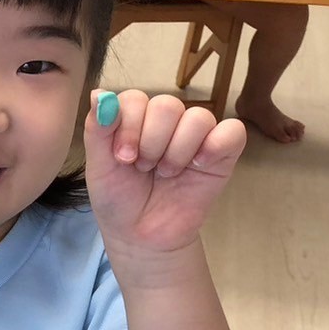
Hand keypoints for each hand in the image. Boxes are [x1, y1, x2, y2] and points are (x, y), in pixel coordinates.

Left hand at [84, 90, 246, 258]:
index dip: (128, 127)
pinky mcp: (222, 153)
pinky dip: (215, 146)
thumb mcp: (99, 167)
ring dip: (177, 151)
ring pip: (197, 118)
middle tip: (144, 168)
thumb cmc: (118, 199)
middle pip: (167, 105)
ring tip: (166, 174)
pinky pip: (232, 132)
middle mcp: (166, 122)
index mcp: (135, 119)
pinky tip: (197, 166)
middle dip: (151, 142)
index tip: (123, 158)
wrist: (141, 236)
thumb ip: (97, 130)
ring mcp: (196, 136)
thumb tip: (96, 93)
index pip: (136, 99)